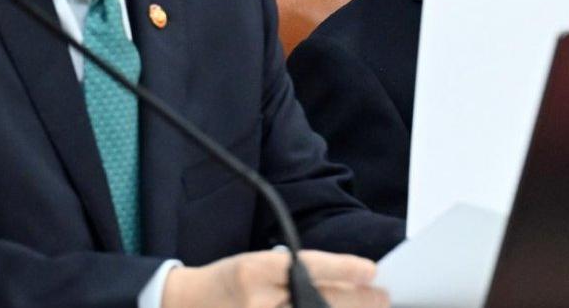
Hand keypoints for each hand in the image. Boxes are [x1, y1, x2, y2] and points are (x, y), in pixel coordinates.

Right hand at [162, 249, 388, 307]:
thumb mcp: (259, 265)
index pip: (307, 267)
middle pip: (317, 300)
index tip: (372, 270)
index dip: (343, 269)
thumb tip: (350, 279)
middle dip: (356, 301)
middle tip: (382, 297)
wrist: (186, 304)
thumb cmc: (231, 282)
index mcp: (255, 270)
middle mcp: (256, 300)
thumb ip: (298, 272)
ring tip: (372, 307)